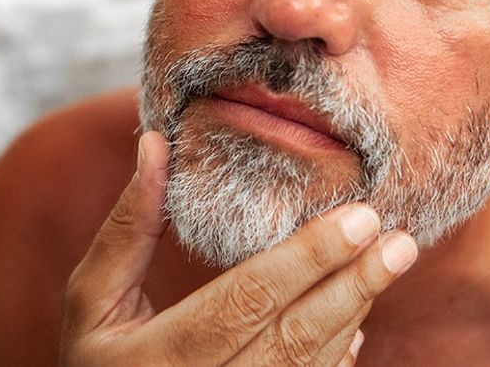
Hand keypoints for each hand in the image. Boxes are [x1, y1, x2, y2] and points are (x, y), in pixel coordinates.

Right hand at [59, 130, 417, 365]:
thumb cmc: (94, 359)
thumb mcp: (92, 297)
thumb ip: (128, 228)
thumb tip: (155, 144)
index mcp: (153, 359)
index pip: (243, 301)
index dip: (304, 260)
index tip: (357, 218)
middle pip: (292, 338)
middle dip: (352, 285)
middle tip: (398, 240)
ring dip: (354, 313)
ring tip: (390, 263)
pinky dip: (338, 355)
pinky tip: (358, 317)